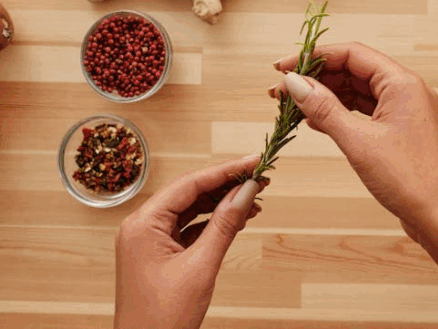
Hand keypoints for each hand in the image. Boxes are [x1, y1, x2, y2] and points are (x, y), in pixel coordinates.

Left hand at [114, 155, 267, 328]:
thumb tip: (247, 191)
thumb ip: (225, 224)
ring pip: (191, 209)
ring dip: (223, 203)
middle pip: (190, 192)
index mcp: (143, 224)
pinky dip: (214, 222)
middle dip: (226, 184)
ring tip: (256, 198)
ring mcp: (149, 241)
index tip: (255, 161)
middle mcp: (142, 227)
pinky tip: (238, 219)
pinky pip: (189, 227)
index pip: (190, 184)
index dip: (225, 170)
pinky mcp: (159, 254)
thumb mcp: (201, 266)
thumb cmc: (163, 318)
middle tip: (260, 178)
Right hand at [272, 42, 437, 238]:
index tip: (283, 67)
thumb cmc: (411, 181)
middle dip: (316, 77)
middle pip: (353, 70)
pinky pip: (364, 112)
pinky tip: (314, 121)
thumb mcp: (359, 142)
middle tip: (279, 90)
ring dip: (325, 96)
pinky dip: (339, 114)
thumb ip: (324, 109)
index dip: (314, 57)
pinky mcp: (399, 132)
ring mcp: (404, 111)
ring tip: (291, 105)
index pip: (352, 54)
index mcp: (403, 83)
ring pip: (357, 92)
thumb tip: (295, 83)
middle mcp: (406, 91)